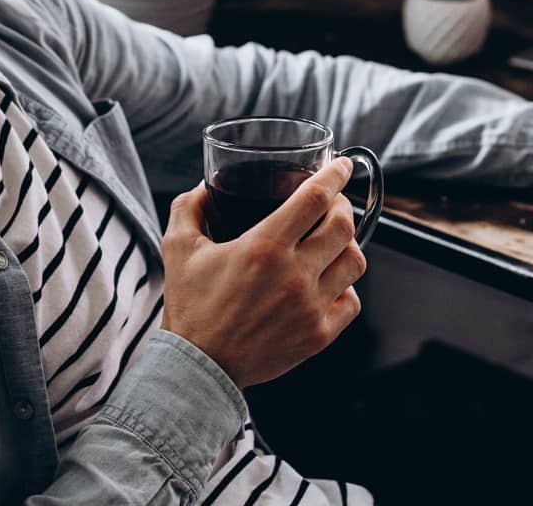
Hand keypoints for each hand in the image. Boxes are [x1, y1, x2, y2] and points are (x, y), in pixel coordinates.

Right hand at [160, 157, 367, 387]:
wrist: (199, 367)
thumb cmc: (190, 307)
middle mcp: (294, 275)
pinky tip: (328, 283)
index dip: (335, 175)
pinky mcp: (318, 336)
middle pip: (343, 226)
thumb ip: (189, 208)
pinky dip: (345, 288)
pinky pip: (351, 302)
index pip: (315, 197)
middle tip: (333, 204)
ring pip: (354, 262)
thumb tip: (205, 187)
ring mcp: (311, 307)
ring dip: (347, 246)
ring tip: (332, 243)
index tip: (343, 165)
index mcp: (264, 247)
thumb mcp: (178, 249)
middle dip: (343, 206)